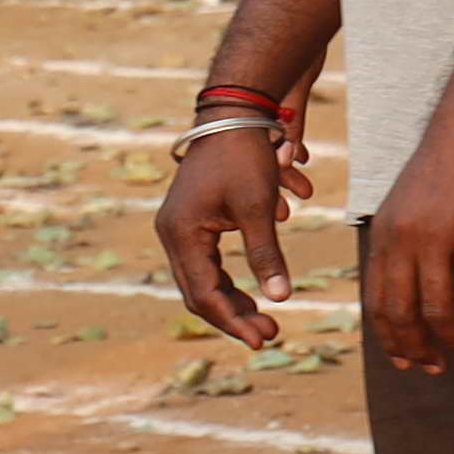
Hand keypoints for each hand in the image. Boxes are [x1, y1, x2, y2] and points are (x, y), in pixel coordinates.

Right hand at [156, 120, 294, 352]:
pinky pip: (204, 263)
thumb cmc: (244, 157)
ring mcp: (178, 228)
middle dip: (233, 316)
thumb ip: (266, 256)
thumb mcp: (258, 209)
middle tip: (269, 334)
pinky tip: (249, 293)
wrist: (230, 115)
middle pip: (198, 292)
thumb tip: (280, 299)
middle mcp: (172, 234)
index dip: (234, 320)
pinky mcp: (189, 221)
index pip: (204, 293)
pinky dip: (226, 281)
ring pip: (200, 280)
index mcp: (182, 234)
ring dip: (231, 301)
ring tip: (264, 319)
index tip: (264, 339)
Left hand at [361, 106, 453, 374]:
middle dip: (416, 347)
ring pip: (439, 306)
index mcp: (382, 234)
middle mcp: (401, 238)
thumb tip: (417, 280)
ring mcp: (435, 235)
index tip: (405, 360)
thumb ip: (409, 241)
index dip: (390, 336)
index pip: (377, 299)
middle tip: (436, 369)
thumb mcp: (411, 203)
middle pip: (401, 311)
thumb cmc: (449, 161)